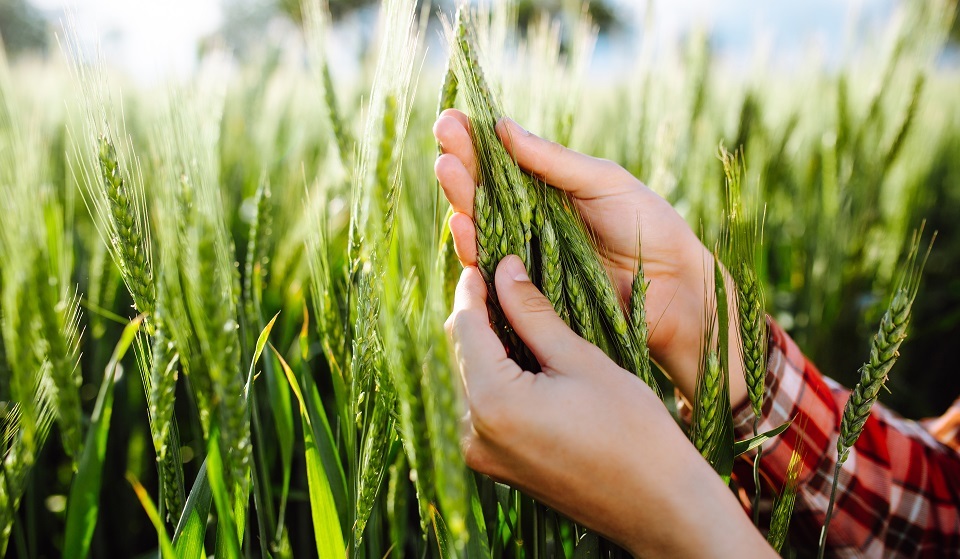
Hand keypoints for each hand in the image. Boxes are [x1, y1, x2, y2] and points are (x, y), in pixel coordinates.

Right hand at [434, 110, 746, 406]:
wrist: (676, 288)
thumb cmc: (649, 226)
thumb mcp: (605, 182)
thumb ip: (554, 161)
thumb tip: (503, 126)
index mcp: (547, 189)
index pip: (501, 162)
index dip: (473, 141)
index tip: (450, 120)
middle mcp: (529, 221)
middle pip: (483, 192)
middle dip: (460, 164)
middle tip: (443, 139)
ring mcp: (525, 258)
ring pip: (480, 229)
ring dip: (461, 201)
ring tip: (448, 172)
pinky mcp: (526, 294)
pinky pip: (492, 272)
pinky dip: (474, 249)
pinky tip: (461, 225)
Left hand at [448, 256, 774, 556]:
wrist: (661, 507)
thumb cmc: (634, 430)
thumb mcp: (582, 360)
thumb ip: (533, 313)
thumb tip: (504, 268)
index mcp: (493, 401)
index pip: (465, 326)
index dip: (473, 287)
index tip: (487, 259)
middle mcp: (474, 432)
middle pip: (462, 352)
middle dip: (479, 313)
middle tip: (505, 278)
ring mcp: (482, 454)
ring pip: (469, 378)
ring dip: (487, 344)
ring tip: (520, 314)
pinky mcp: (496, 466)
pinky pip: (482, 407)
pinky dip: (496, 376)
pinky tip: (525, 357)